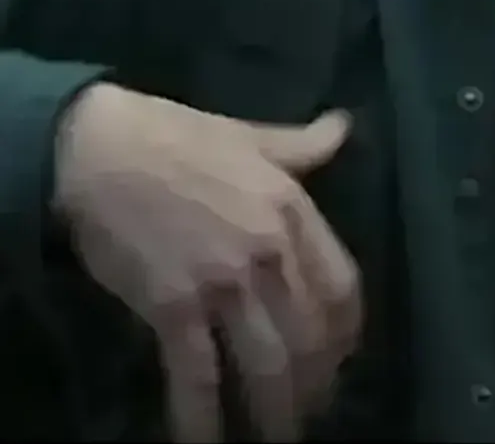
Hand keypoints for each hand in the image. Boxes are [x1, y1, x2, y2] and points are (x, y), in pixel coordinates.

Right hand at [54, 83, 360, 443]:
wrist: (102, 147)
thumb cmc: (176, 137)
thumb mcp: (250, 136)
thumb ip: (302, 145)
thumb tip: (345, 127)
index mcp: (290, 207)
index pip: (342, 285)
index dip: (346, 331)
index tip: (340, 355)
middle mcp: (267, 248)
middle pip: (310, 335)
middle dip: (314, 382)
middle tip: (309, 407)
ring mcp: (222, 280)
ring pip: (267, 364)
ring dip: (276, 411)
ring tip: (278, 437)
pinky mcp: (173, 306)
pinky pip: (197, 376)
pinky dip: (203, 419)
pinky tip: (206, 442)